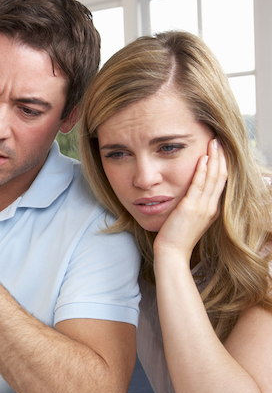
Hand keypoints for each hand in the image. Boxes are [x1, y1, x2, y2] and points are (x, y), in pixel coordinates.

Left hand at [154, 138, 227, 258]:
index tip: (219, 151)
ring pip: (213, 178)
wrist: (172, 252)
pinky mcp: (191, 208)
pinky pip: (199, 185)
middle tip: (219, 141)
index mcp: (212, 209)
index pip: (221, 182)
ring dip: (214, 158)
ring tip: (213, 142)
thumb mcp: (188, 218)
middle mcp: (211, 207)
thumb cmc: (175, 236)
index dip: (221, 165)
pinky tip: (202, 158)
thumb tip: (188, 194)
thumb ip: (192, 205)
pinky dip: (202, 171)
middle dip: (221, 157)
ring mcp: (203, 208)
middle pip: (221, 176)